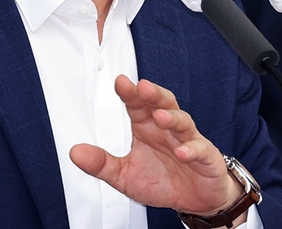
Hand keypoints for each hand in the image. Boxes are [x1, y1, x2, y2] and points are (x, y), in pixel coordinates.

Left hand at [69, 75, 246, 221]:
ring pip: (183, 122)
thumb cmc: (162, 181)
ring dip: (172, 117)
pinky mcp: (205, 157)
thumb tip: (75, 152)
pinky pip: (199, 150)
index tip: (120, 83)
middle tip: (143, 87)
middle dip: (154, 95)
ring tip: (160, 116)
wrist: (194, 200)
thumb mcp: (125, 176)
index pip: (138, 106)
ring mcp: (188, 141)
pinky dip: (191, 149)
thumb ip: (101, 164)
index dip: (130, 94)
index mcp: (147, 128)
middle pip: (163, 104)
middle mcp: (167, 130)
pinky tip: (182, 151)